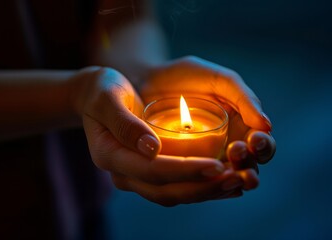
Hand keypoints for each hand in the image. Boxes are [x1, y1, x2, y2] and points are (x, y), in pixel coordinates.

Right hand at [71, 67, 242, 205]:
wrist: (97, 97)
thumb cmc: (102, 92)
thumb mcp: (107, 98)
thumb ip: (124, 123)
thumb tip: (152, 148)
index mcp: (110, 155)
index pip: (152, 171)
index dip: (186, 171)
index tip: (217, 165)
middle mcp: (123, 173)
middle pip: (166, 191)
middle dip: (203, 188)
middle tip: (237, 179)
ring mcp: (135, 176)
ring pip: (173, 194)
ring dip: (206, 191)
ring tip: (237, 182)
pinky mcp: (147, 172)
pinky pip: (175, 187)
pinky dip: (200, 186)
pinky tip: (223, 179)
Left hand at [141, 56, 275, 187]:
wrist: (146, 82)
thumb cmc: (185, 77)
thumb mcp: (219, 80)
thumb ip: (243, 97)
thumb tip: (266, 125)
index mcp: (240, 126)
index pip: (261, 144)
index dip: (263, 146)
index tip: (253, 138)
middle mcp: (226, 146)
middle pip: (248, 166)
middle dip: (248, 164)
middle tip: (237, 152)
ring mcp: (204, 159)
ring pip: (224, 179)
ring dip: (230, 179)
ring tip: (227, 172)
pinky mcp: (181, 166)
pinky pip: (196, 182)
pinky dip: (203, 185)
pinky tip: (204, 182)